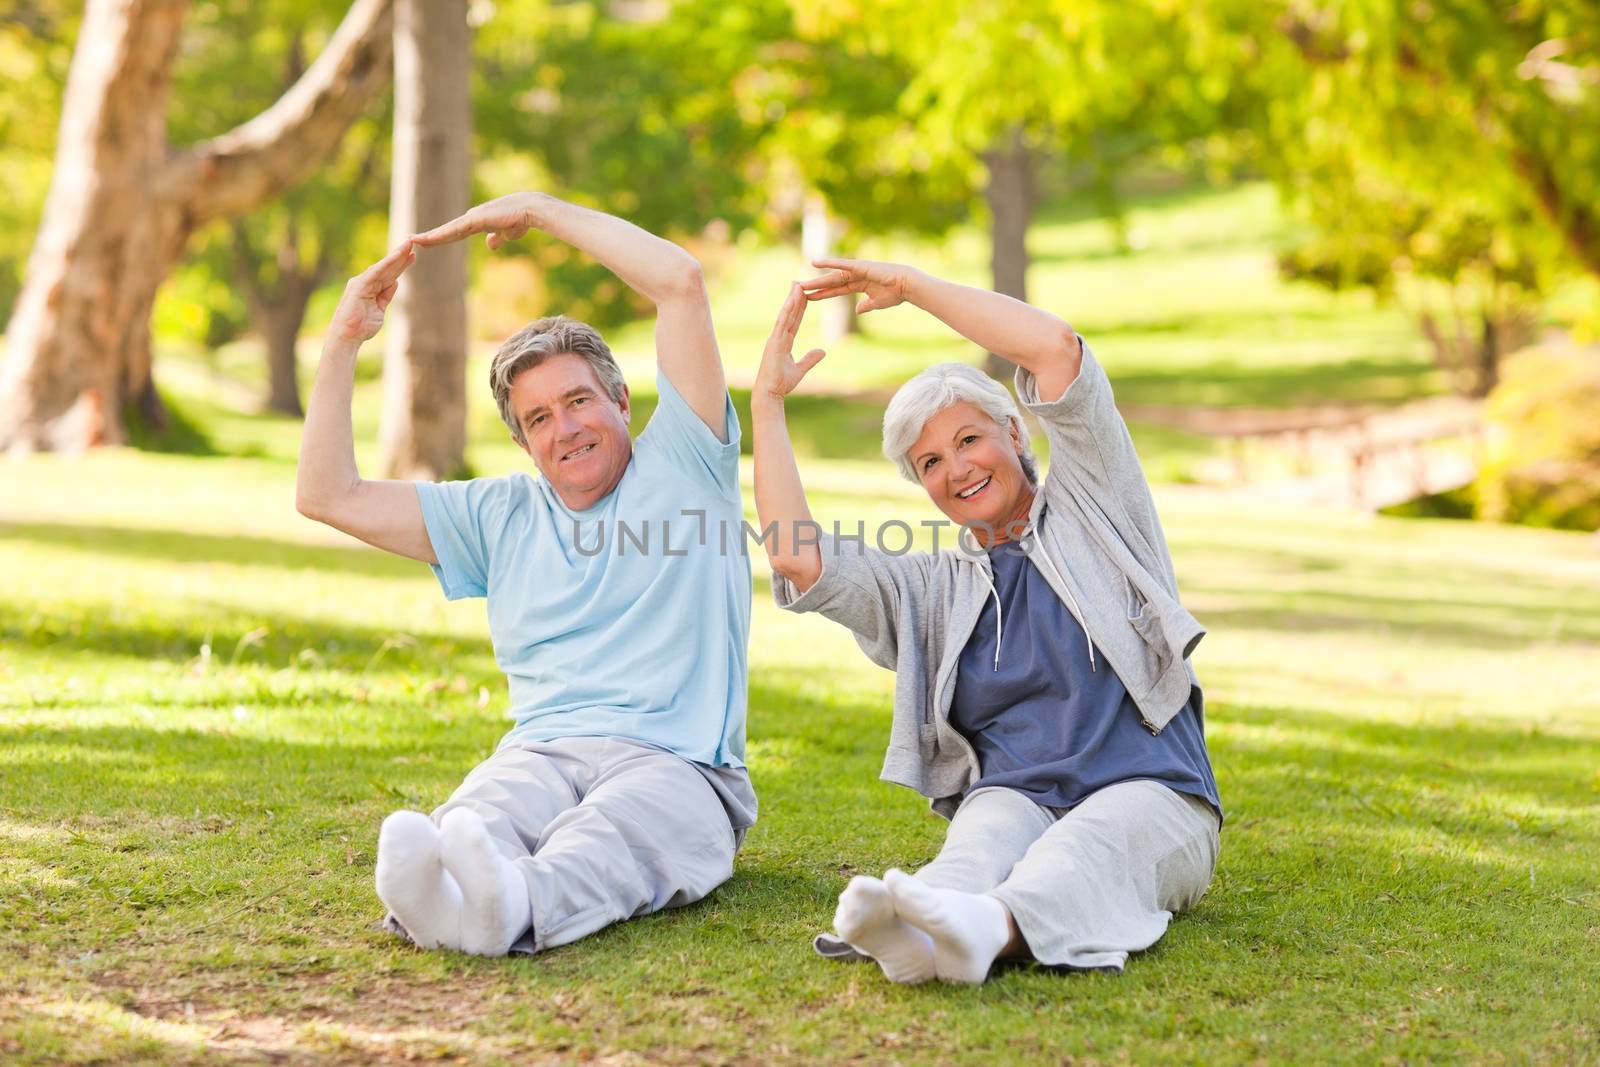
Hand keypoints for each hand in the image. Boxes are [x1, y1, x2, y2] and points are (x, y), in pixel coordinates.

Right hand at [328, 240, 415, 344]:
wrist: (347, 336)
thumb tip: (395, 282)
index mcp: (371, 288)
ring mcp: (362, 282)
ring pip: (383, 267)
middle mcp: (366, 282)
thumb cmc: (361, 326)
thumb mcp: (380, 309)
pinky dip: (387, 263)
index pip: (389, 274)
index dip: (401, 264)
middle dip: (401, 256)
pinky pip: (376, 272)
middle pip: (388, 267)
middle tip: (413, 242)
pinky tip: (397, 255)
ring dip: (396, 255)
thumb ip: (386, 295)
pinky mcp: (360, 285)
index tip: (413, 255)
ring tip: (409, 244)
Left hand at [410, 192, 538, 250]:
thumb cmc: (521, 219)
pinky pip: (453, 231)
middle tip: (412, 240)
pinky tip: (427, 240)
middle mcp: (471, 218)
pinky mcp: (475, 220)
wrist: (530, 210)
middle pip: (446, 231)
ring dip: (429, 237)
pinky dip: (439, 236)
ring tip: (412, 240)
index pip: (455, 232)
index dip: (442, 237)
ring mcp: (472, 218)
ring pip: (446, 231)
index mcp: (478, 222)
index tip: (428, 242)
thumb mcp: (506, 233)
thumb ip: (496, 237)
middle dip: (430, 237)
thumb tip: (489, 245)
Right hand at [756, 284, 826, 402]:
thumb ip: (810, 359)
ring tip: (797, 284)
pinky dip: (788, 309)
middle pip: (789, 314)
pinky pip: (782, 322)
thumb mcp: (800, 370)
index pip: (794, 321)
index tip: (804, 295)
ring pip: (785, 314)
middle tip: (799, 282)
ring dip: (791, 299)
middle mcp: (778, 337)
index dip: (799, 308)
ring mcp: (775, 338)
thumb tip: (822, 351)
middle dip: (795, 298)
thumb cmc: (780, 384)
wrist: (770, 393)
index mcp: (783, 343)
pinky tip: (793, 299)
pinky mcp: (774, 342)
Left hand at [798, 258, 911, 312]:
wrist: (906, 285)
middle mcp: (855, 276)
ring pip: (832, 275)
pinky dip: (828, 263)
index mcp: (858, 285)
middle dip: (815, 286)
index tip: (809, 297)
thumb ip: (866, 306)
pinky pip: (841, 264)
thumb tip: (858, 310)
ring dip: (817, 279)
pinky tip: (814, 262)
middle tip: (798, 289)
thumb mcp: (877, 303)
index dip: (822, 294)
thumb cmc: (895, 293)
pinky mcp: (860, 266)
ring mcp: (857, 270)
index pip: (836, 290)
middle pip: (831, 282)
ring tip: (801, 282)